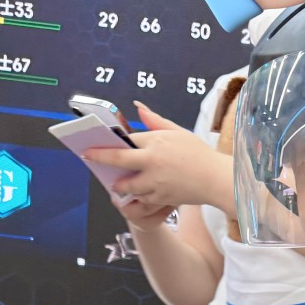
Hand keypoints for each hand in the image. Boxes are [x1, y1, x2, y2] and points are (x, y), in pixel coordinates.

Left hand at [87, 102, 225, 219]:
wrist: (216, 179)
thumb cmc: (198, 154)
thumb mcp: (178, 132)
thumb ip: (155, 121)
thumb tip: (138, 107)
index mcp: (156, 141)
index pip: (126, 140)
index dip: (110, 142)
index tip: (95, 142)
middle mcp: (152, 161)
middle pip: (118, 160)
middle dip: (100, 158)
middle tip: (88, 157)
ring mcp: (155, 181)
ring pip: (127, 184)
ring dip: (119, 184)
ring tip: (116, 183)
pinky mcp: (160, 197)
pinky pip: (141, 198)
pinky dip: (137, 195)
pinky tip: (136, 194)